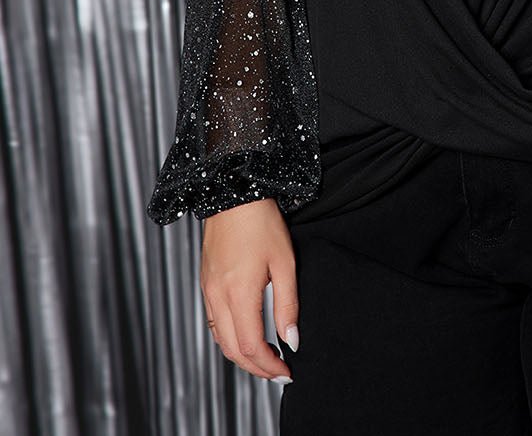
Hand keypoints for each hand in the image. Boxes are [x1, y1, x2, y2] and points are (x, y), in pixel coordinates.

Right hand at [200, 197, 298, 382]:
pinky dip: (228, 338)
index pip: (250, 346)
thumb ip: (287, 304)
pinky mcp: (206, 282)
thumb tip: (291, 340)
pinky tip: (244, 334)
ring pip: (220, 339)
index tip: (285, 371)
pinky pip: (214, 322)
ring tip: (264, 358)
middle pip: (232, 350)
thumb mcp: (284, 262)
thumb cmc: (261, 221)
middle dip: (255, 367)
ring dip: (241, 355)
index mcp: (238, 293)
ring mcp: (208, 290)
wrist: (233, 192)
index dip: (268, 365)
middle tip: (277, 373)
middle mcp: (217, 296)